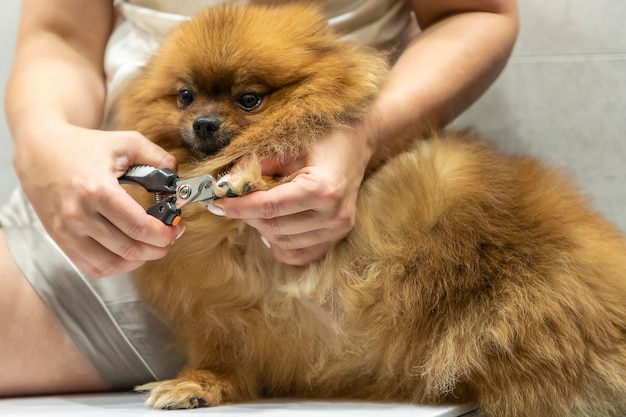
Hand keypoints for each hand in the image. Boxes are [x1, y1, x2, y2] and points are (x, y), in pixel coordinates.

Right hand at [13, 123, 183, 277]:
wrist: (40, 150)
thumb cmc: (84, 146)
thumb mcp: (126, 142)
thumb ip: (158, 159)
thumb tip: (179, 183)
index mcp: (96, 189)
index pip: (138, 226)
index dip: (164, 234)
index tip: (176, 229)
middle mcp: (78, 214)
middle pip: (129, 248)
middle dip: (158, 248)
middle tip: (169, 238)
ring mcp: (66, 231)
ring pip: (112, 264)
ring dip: (139, 260)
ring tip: (151, 246)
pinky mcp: (60, 240)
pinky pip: (92, 267)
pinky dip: (116, 266)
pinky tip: (128, 252)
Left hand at [212, 126, 372, 264]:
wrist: (359, 140)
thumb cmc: (324, 137)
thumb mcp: (288, 145)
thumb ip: (256, 165)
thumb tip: (225, 183)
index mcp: (323, 189)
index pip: (270, 206)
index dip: (239, 206)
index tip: (217, 203)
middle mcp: (333, 214)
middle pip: (275, 227)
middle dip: (248, 216)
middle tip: (232, 202)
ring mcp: (339, 228)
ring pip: (284, 242)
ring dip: (262, 228)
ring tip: (254, 210)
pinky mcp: (339, 235)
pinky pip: (301, 254)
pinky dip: (281, 245)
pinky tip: (272, 228)